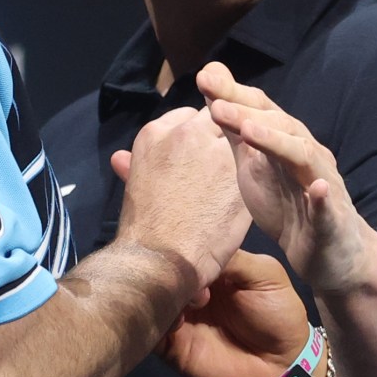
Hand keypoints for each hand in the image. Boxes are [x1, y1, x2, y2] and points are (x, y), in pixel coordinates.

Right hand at [109, 106, 248, 290]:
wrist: (159, 259)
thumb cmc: (143, 231)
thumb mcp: (133, 185)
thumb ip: (136, 163)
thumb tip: (122, 158)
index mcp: (155, 133)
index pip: (188, 116)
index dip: (198, 136)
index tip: (199, 155)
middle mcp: (186, 133)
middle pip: (217, 116)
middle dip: (222, 135)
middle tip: (222, 163)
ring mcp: (215, 149)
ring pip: (240, 134)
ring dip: (240, 151)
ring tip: (235, 178)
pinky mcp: (240, 170)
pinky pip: (253, 159)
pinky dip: (254, 171)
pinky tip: (248, 191)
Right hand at [158, 249, 311, 376]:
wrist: (281, 367)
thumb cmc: (278, 315)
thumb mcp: (265, 275)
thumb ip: (233, 258)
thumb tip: (196, 247)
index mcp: (212, 268)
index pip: (186, 248)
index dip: (184, 245)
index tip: (190, 249)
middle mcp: (190, 289)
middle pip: (165, 271)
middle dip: (172, 270)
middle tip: (190, 278)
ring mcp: (178, 315)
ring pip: (153, 297)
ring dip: (164, 295)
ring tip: (189, 301)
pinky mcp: (169, 344)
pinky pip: (151, 329)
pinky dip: (157, 321)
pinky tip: (178, 321)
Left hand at [195, 62, 373, 294]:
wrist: (329, 253)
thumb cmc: (289, 206)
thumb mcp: (254, 166)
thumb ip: (235, 132)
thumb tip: (213, 92)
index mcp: (285, 142)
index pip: (261, 110)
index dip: (234, 94)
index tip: (204, 78)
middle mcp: (307, 155)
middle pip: (281, 126)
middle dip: (248, 113)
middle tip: (215, 105)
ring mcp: (322, 184)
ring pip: (303, 156)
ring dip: (278, 142)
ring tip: (250, 131)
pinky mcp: (332, 220)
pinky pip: (328, 207)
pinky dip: (322, 197)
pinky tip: (317, 189)